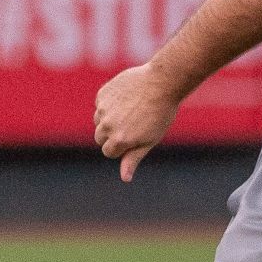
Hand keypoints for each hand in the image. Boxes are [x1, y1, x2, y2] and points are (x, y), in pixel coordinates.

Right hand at [93, 63, 181, 181]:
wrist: (162, 83)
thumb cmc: (160, 114)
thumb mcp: (149, 140)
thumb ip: (133, 159)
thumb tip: (125, 178)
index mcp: (119, 140)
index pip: (108, 152)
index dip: (122, 146)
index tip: (135, 137)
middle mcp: (107, 125)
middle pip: (100, 137)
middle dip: (112, 134)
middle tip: (133, 124)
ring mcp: (103, 108)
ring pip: (99, 120)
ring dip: (110, 118)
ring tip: (131, 110)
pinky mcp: (103, 94)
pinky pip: (101, 104)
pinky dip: (110, 103)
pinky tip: (127, 98)